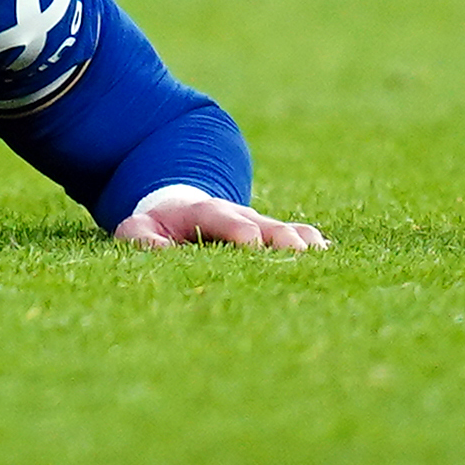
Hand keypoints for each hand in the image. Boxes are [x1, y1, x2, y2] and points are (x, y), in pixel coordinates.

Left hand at [114, 185, 328, 251]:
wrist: (179, 210)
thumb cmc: (156, 226)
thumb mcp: (137, 228)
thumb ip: (141, 237)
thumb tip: (157, 249)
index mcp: (203, 211)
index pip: (222, 219)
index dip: (237, 230)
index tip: (251, 242)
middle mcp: (237, 215)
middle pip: (263, 223)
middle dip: (279, 236)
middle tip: (297, 252)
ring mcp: (258, 224)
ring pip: (284, 229)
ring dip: (301, 241)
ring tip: (321, 254)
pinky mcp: (270, 236)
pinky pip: (295, 235)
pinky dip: (310, 242)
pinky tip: (327, 254)